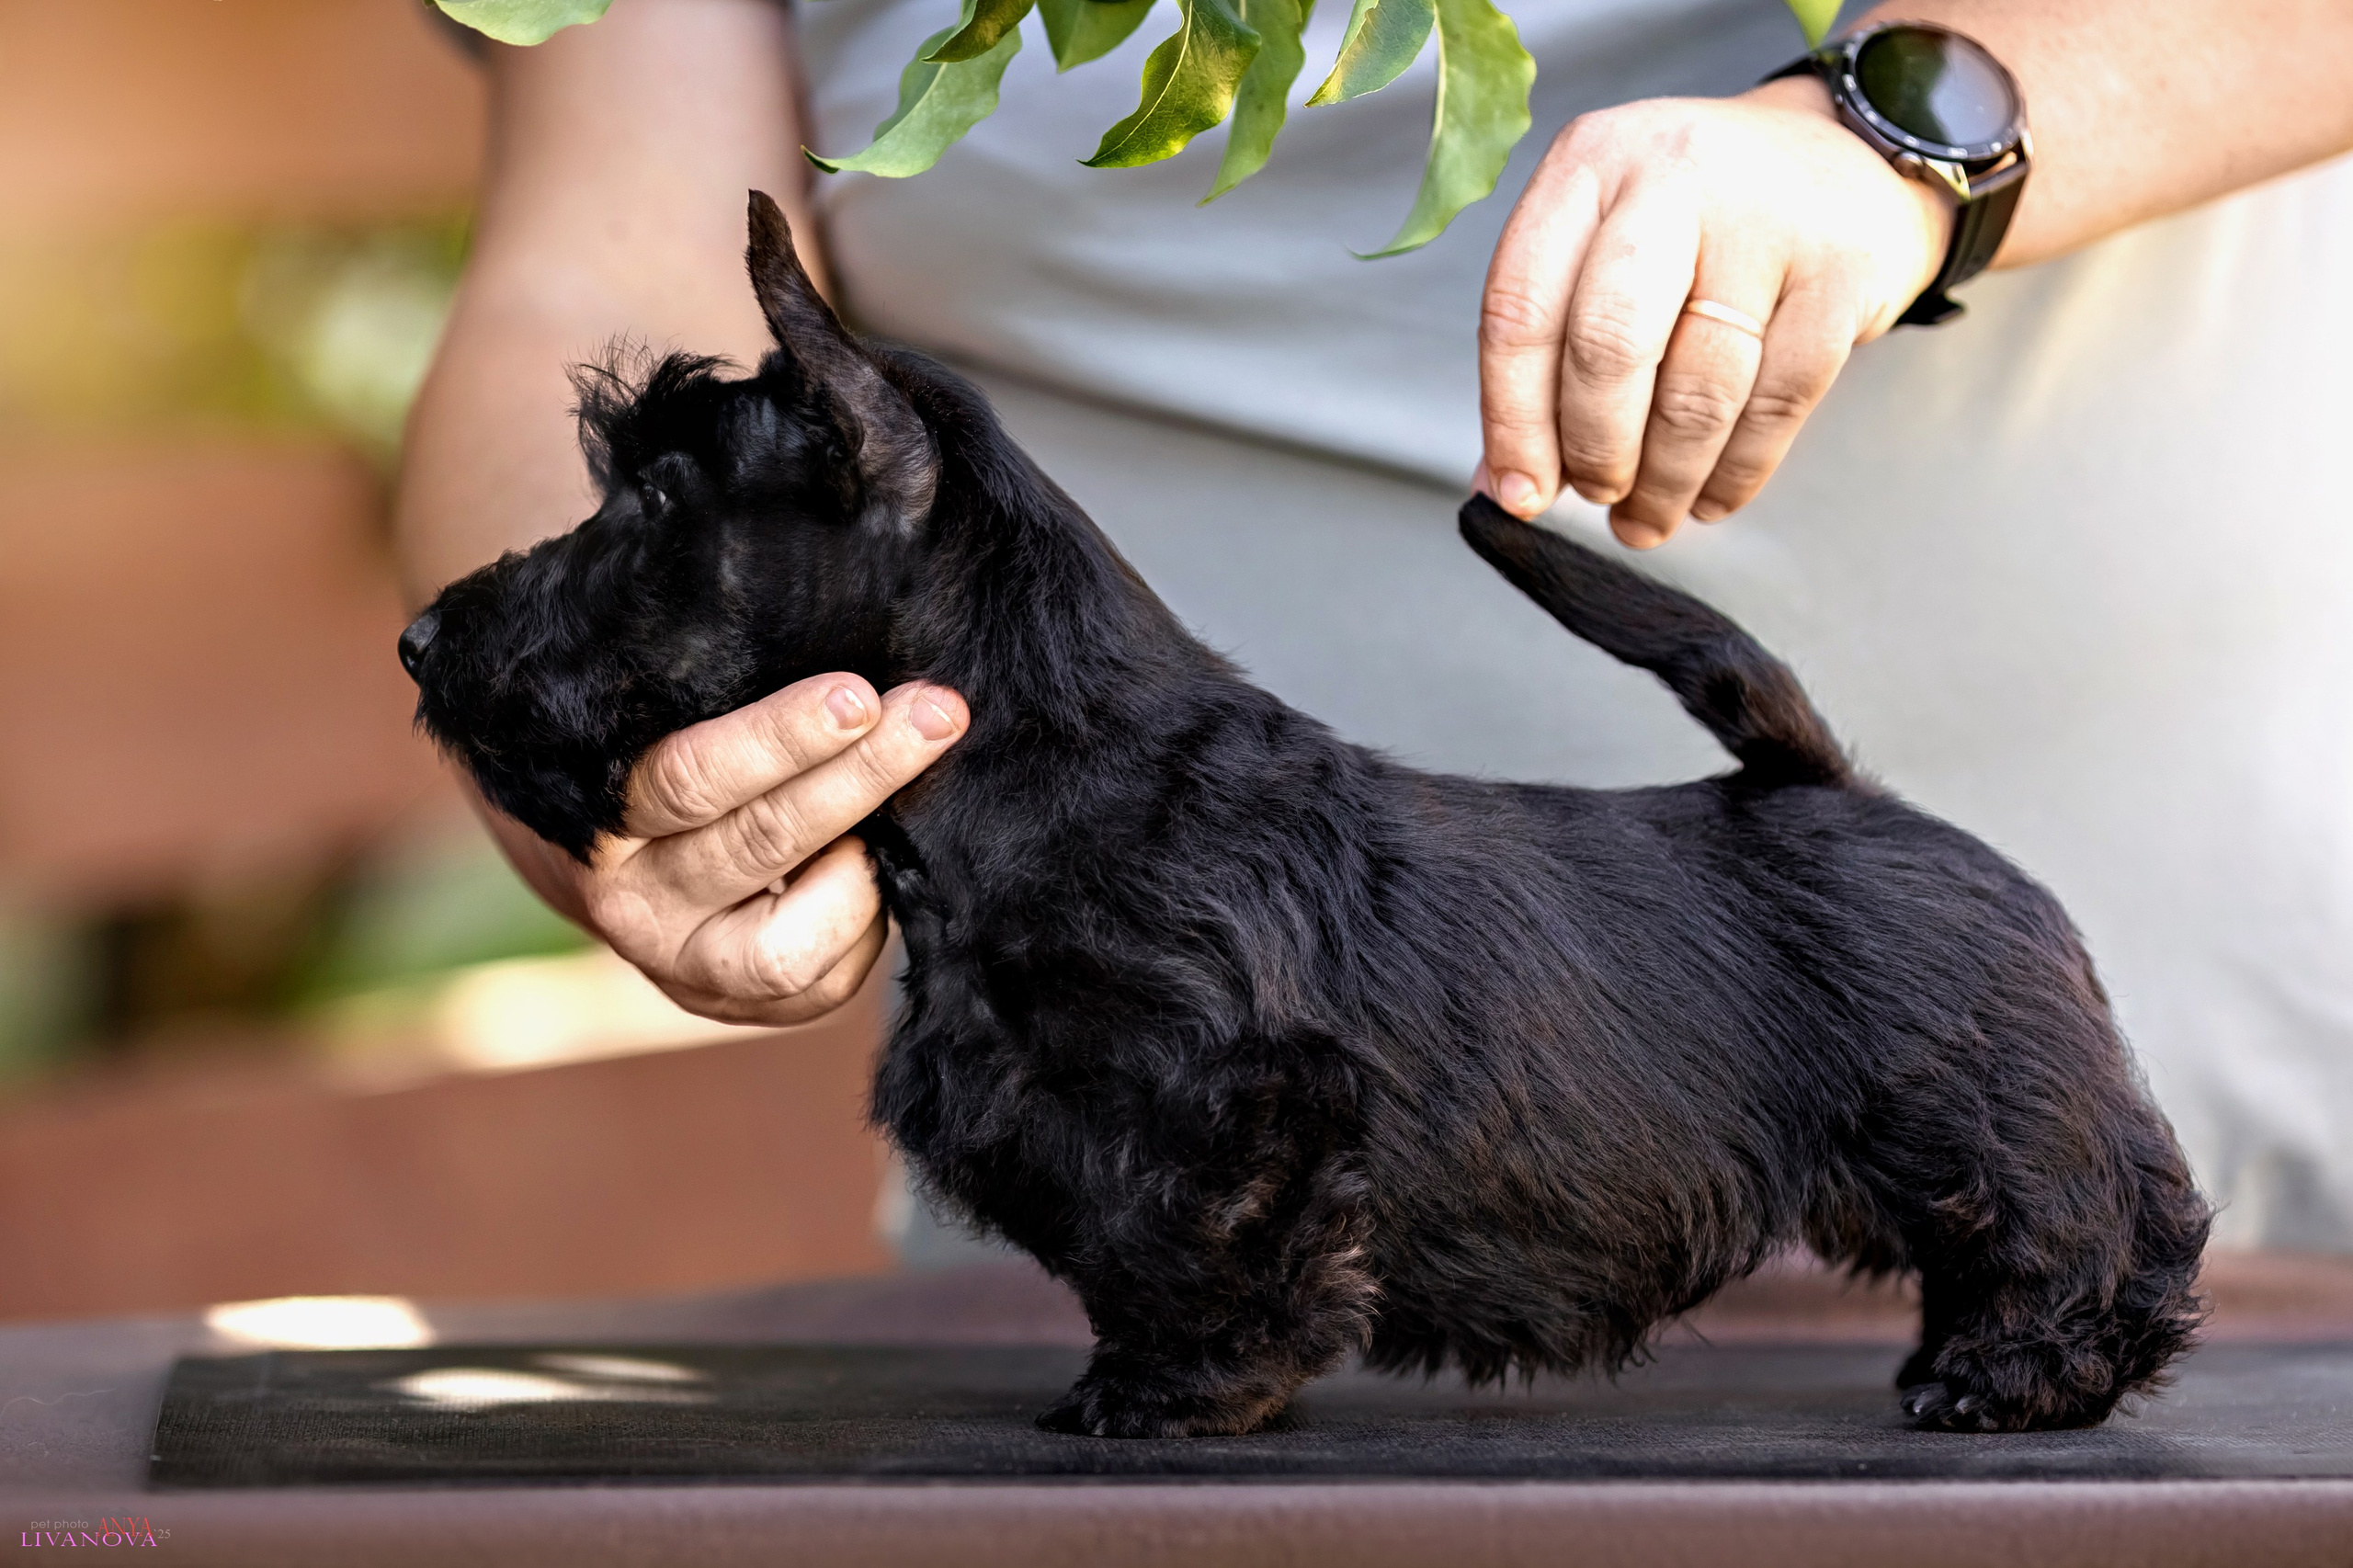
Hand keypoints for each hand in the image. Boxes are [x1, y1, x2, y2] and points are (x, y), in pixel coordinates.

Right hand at [479, 673, 968, 1026]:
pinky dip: (864, 922)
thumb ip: (712, 676)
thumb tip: (845, 615)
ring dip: (866, 870)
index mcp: (594, 813)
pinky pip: (821, 984)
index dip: (780, 738)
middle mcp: (635, 903)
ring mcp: (683, 968)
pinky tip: (872, 865)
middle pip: (761, 843)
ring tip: (903, 807)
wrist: (577, 853)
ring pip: (791, 947)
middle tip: (936, 714)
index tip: (857, 695)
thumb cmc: (633, 745)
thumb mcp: (642, 706)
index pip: (692, 777)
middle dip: (863, 775)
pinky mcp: (736, 1006)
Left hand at [1476, 77, 1951, 547]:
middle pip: (1608, 346)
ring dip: (1666, 479)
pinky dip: (1736, 472)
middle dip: (1595, 449)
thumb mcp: (1610, 246)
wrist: (1848, 159)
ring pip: (1697, 390)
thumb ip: (1550, 352)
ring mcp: (1766, 221)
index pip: (1521, 307)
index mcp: (1589, 163)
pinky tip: (1710, 497)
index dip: (1513, 419)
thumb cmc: (1702, 223)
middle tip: (1598, 496)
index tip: (1518, 493)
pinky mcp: (1842, 272)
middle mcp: (1672, 175)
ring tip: (1650, 516)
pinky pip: (1776, 404)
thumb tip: (1505, 483)